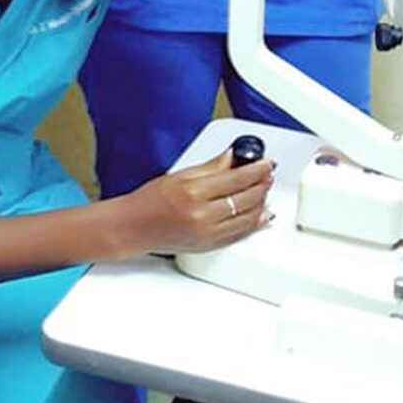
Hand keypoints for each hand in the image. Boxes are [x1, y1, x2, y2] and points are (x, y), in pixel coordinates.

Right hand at [107, 147, 272, 255]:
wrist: (134, 228)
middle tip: (268, 173)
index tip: (265, 162)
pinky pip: (240, 235)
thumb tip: (234, 156)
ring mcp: (207, 234)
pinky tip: (262, 215)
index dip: (256, 169)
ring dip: (262, 202)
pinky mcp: (209, 246)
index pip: (236, 179)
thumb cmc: (150, 201)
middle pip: (246, 199)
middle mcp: (202, 216)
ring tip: (265, 189)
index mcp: (194, 194)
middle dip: (262, 184)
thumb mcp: (180, 175)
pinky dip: (255, 223)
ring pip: (248, 218)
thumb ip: (212, 166)